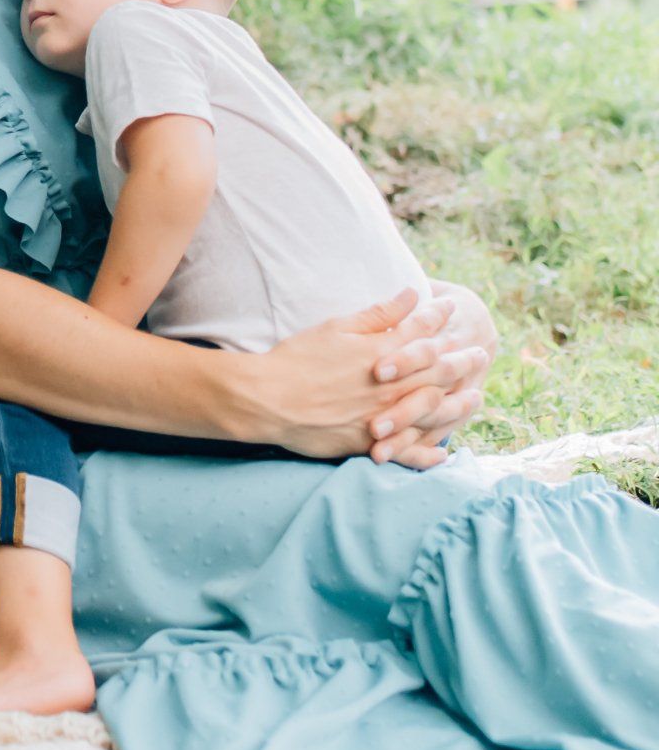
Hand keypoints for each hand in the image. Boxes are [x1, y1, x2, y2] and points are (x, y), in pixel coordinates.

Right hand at [238, 289, 490, 463]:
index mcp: (382, 353)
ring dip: (458, 404)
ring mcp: (383, 417)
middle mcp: (390, 386)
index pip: (422, 332)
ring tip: (476, 398)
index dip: (439, 317)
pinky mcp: (369, 443)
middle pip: (438, 372)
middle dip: (462, 359)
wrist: (268, 400)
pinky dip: (428, 454)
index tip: (452, 308)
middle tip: (481, 353)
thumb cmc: (297, 358)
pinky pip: (408, 452)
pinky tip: (442, 454)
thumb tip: (411, 295)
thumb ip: (379, 314)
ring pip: (433, 412)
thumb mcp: (337, 328)